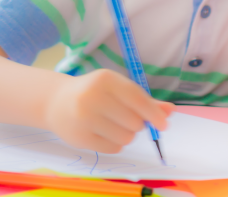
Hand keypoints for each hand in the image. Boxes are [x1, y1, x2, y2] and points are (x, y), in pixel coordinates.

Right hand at [44, 69, 172, 152]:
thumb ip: (144, 100)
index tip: (164, 124)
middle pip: (134, 121)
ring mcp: (83, 118)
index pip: (137, 99)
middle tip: (128, 119)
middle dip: (138, 124)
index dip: (154, 113)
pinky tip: (105, 134)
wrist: (56, 102)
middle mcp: (93, 97)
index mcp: (106, 79)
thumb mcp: (118, 88)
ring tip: (115, 125)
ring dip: (127, 135)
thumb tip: (170, 111)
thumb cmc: (95, 92)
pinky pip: (112, 148)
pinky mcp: (79, 137)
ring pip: (125, 137)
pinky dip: (116, 144)